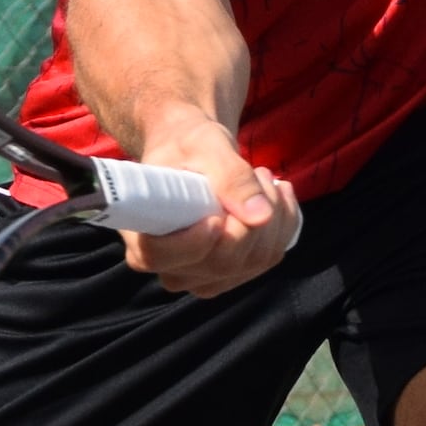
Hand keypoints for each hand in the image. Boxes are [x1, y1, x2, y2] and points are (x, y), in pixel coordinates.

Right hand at [119, 109, 299, 296]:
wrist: (196, 155)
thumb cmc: (189, 146)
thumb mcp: (205, 147)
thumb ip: (229, 178)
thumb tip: (259, 216)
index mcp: (140, 237)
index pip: (160, 255)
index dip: (192, 242)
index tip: (216, 217)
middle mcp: (170, 269)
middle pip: (221, 262)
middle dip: (250, 215)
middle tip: (257, 172)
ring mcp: (204, 278)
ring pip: (254, 260)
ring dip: (274, 214)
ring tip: (261, 176)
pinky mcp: (235, 274)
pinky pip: (271, 256)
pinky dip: (284, 221)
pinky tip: (275, 194)